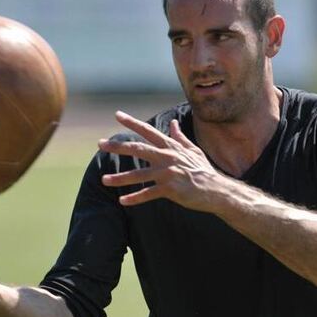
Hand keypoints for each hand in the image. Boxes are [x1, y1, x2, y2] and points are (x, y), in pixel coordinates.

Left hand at [98, 111, 232, 212]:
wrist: (217, 190)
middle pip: (138, 149)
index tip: (117, 115)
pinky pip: (148, 194)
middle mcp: (167, 157)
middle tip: (100, 144)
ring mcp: (168, 173)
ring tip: (104, 180)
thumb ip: (180, 138)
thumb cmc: (203, 170)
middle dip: (118, 147)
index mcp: (171, 147)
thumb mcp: (193, 150)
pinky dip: (134, 198)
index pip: (148, 131)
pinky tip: (122, 201)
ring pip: (138, 175)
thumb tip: (173, 123)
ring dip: (119, 178)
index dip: (132, 122)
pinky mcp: (170, 189)